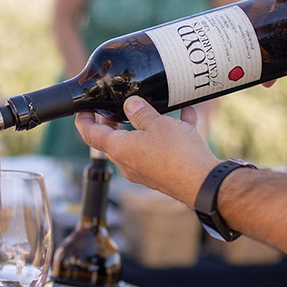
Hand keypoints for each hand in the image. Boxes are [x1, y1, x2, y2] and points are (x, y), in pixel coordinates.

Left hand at [75, 96, 219, 205]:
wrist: (204, 183)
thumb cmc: (177, 154)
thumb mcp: (157, 124)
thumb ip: (141, 112)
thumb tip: (130, 103)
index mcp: (120, 149)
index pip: (91, 135)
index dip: (84, 120)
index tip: (83, 108)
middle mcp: (128, 162)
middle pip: (112, 140)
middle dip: (112, 122)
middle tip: (114, 105)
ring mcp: (145, 170)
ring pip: (138, 143)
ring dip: (142, 125)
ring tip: (151, 107)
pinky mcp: (162, 172)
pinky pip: (160, 149)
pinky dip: (169, 133)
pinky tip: (186, 114)